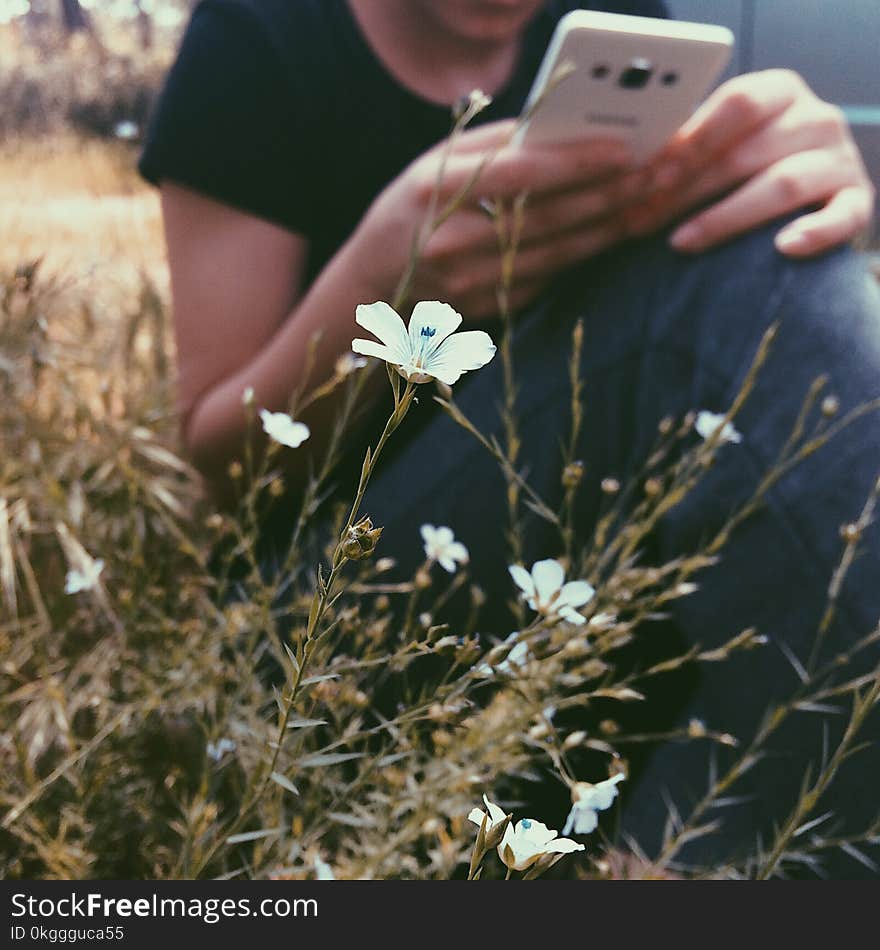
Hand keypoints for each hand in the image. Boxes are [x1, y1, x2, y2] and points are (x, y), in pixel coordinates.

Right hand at [349, 120, 642, 317]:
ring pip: (554, 256)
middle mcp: (450, 241)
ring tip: (648, 204)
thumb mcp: (437, 165)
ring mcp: (467, 283)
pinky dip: (582, 258)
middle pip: (546, 219)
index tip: (625, 149)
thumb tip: (567, 129)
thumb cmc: (413, 209)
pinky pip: (544, 280)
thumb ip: (496, 148)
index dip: (576, 163)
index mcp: (435, 191)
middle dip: (609, 196)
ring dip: (607, 230)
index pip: (518, 175)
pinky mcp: (485, 310)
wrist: (374, 282)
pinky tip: (611, 236)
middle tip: (659, 175)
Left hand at [624, 69, 874, 257]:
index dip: (689, 140)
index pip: (735, 104)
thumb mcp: (720, 143)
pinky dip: (814, 233)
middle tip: (640, 220)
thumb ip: (686, 147)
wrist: (810, 189)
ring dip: (724, 217)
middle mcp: (815, 118)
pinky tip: (782, 248)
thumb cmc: (746, 165)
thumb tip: (625, 171)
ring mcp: (840, 160)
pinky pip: (841, 218)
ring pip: (782, 185)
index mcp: (778, 91)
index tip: (646, 175)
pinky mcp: (857, 201)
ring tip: (679, 243)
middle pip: (745, 153)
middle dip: (685, 191)